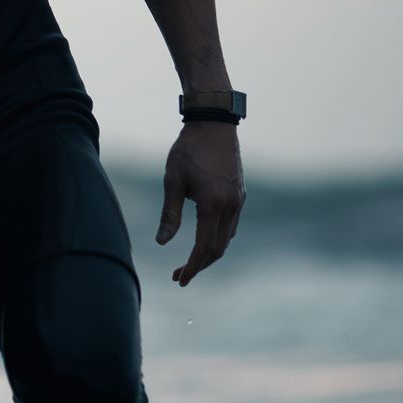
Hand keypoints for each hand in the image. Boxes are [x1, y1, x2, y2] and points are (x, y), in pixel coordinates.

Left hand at [156, 123, 245, 285]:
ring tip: (189, 261)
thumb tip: (162, 243)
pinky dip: (218, 238)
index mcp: (212, 204)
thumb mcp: (172, 181)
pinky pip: (231, 226)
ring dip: (209, 254)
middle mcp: (230, 206)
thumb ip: (169, 214)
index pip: (204, 248)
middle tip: (179, 275)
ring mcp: (238, 200)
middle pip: (218, 249)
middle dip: (199, 265)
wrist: (214, 123)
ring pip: (227, 239)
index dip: (191, 267)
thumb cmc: (188, 150)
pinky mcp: (240, 194)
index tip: (179, 279)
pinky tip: (203, 238)